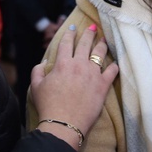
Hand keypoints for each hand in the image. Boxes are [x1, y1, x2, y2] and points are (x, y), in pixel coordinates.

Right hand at [31, 26, 118, 149]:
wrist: (64, 123)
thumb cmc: (48, 106)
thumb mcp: (36, 86)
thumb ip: (37, 71)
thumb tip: (44, 63)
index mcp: (62, 63)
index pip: (67, 43)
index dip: (69, 33)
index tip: (73, 27)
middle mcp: (79, 65)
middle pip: (85, 44)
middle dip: (89, 33)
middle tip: (92, 27)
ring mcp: (92, 74)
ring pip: (100, 54)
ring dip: (102, 45)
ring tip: (104, 40)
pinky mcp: (103, 86)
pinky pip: (112, 72)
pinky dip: (114, 66)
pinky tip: (115, 64)